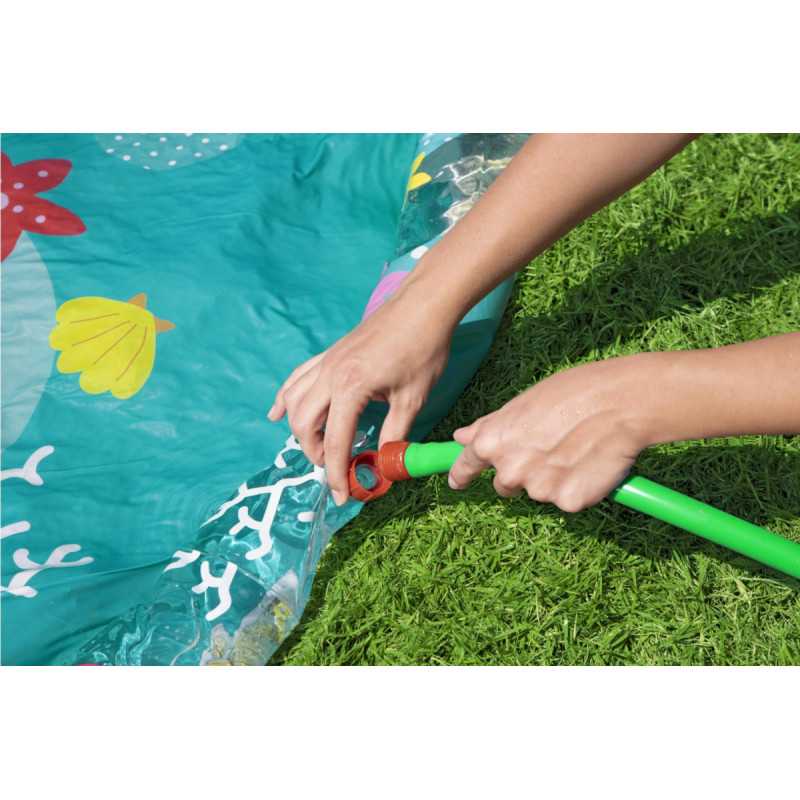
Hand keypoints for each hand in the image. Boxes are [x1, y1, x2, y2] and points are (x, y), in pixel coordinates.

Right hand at [268, 287, 452, 505]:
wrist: (422, 306)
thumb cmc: (423, 349)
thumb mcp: (413, 398)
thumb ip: (394, 434)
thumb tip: (384, 464)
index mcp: (351, 388)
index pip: (337, 442)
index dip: (338, 474)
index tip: (342, 497)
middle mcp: (330, 375)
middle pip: (304, 424)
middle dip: (315, 453)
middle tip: (337, 468)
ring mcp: (326, 362)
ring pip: (294, 402)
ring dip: (300, 430)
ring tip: (319, 447)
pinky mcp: (329, 354)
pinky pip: (296, 379)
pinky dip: (285, 399)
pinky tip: (278, 413)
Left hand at [448, 355, 658, 511]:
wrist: (620, 403)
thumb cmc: (571, 393)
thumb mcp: (521, 403)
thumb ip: (490, 425)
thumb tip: (461, 437)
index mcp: (492, 442)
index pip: (467, 465)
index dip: (461, 474)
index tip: (457, 482)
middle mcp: (510, 471)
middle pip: (505, 484)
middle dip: (520, 472)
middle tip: (548, 449)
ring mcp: (538, 490)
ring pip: (538, 492)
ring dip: (551, 478)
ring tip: (575, 449)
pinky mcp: (568, 502)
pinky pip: (567, 500)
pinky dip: (576, 487)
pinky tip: (589, 463)